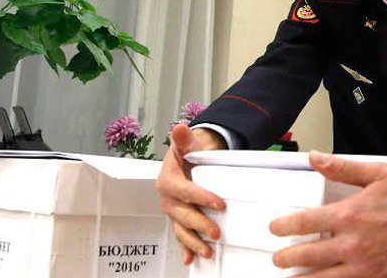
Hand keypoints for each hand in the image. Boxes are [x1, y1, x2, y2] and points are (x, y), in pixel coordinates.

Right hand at [156, 123, 226, 264]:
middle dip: (199, 224)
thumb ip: (184, 138)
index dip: (200, 198)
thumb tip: (180, 128)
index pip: (183, 191)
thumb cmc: (190, 151)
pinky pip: (180, 235)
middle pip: (182, 214)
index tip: (218, 203)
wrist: (191, 158)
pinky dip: (185, 248)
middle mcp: (168, 198)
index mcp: (167, 179)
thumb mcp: (189, 142)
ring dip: (193, 242)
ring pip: (181, 229)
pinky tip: (189, 259)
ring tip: (207, 251)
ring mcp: (173, 210)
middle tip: (216, 232)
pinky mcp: (180, 218)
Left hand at [269, 151, 386, 276]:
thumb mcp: (379, 174)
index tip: (277, 229)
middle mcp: (351, 245)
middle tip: (279, 259)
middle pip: (306, 256)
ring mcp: (363, 269)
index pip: (304, 223)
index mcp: (349, 216)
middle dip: (287, 258)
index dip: (284, 227)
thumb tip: (316, 158)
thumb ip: (343, 168)